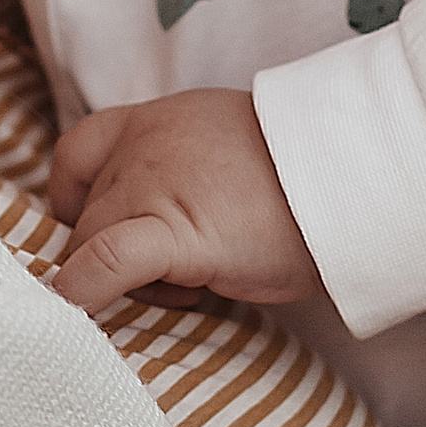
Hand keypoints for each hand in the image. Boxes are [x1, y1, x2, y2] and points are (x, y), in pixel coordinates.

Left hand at [48, 89, 321, 310]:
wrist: (352, 175)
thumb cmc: (301, 177)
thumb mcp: (224, 151)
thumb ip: (179, 171)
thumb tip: (157, 220)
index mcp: (157, 120)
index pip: (76, 151)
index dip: (73, 200)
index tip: (94, 232)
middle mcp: (144, 144)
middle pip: (84, 209)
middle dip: (106, 249)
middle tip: (165, 276)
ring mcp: (154, 184)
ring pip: (89, 240)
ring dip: (115, 277)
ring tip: (183, 289)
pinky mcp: (174, 232)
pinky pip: (105, 261)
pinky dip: (82, 289)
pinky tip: (81, 307)